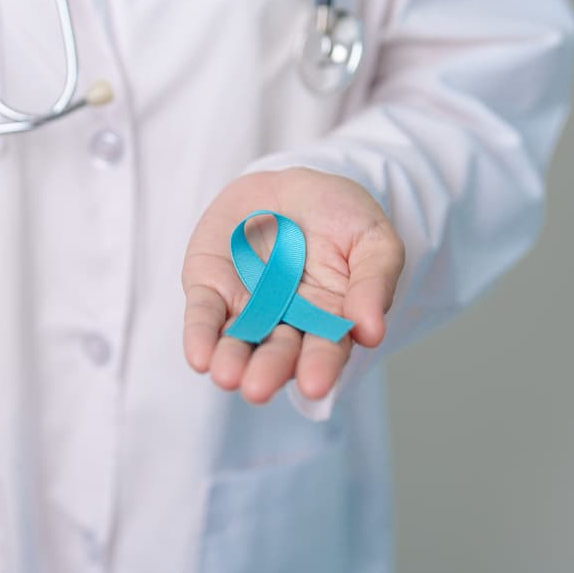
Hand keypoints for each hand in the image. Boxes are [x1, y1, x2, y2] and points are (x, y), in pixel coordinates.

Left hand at [182, 168, 404, 403]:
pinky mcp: (211, 288)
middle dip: (268, 371)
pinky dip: (199, 335)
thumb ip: (373, 282)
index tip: (314, 383)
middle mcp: (286, 322)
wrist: (293, 184)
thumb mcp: (372, 240)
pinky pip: (204, 314)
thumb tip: (371, 331)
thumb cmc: (340, 216)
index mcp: (330, 319)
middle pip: (277, 352)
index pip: (325, 350)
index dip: (319, 367)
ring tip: (226, 376)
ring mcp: (246, 308)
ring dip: (230, 361)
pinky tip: (199, 356)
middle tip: (257, 388)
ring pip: (237, 341)